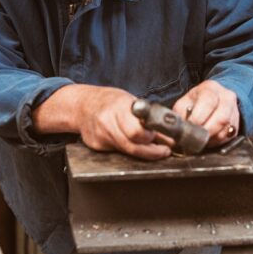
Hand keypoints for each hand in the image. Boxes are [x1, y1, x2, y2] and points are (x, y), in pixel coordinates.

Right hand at [32, 84, 170, 159]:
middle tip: (162, 149)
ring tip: (151, 147)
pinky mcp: (96, 146)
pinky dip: (128, 150)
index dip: (153, 138)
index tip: (166, 143)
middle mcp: (107, 122)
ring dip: (142, 152)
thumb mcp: (130, 102)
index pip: (138, 131)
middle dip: (151, 150)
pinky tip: (130, 143)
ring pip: (127, 152)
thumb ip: (148, 118)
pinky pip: (118, 152)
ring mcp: (100, 136)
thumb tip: (170, 137)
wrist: (82, 105)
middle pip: (133, 145)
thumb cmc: (109, 101)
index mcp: (119, 107)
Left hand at [172, 80, 239, 147]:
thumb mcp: (184, 102)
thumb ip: (179, 114)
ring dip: (211, 139)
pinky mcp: (236, 124)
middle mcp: (226, 98)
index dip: (198, 118)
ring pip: (225, 130)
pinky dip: (217, 142)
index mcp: (211, 89)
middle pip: (221, 119)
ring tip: (200, 139)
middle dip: (205, 132)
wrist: (215, 99)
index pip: (208, 103)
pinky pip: (228, 137)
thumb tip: (176, 131)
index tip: (190, 126)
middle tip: (194, 137)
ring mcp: (234, 111)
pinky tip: (208, 140)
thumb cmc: (197, 101)